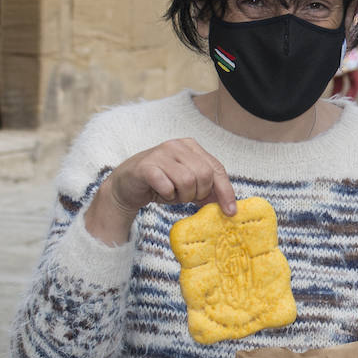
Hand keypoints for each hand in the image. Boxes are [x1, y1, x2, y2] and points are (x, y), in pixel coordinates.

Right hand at [84, 138, 237, 244]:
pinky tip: (160, 192)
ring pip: (187, 181)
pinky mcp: (146, 166)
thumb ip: (207, 190)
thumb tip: (229, 206)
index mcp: (191, 146)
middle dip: (199, 193)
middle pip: (204, 175)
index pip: (217, 168)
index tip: (230, 211)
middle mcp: (177, 145)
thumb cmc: (161, 183)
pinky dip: (167, 195)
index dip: (226, 191)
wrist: (127, 186)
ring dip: (182, 196)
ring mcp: (161, 153)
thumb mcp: (188, 186)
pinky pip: (167, 186)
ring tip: (173, 194)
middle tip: (187, 197)